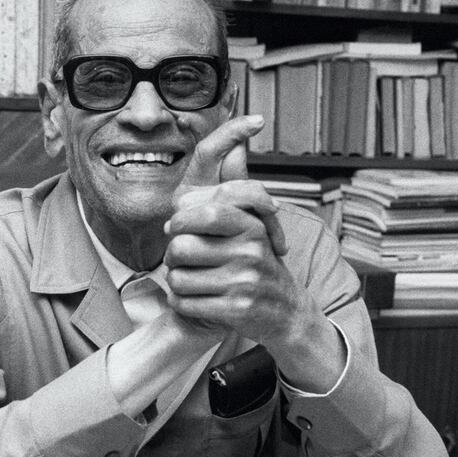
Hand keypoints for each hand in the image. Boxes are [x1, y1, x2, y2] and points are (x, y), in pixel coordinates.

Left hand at [164, 115, 302, 341]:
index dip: (180, 220)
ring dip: (175, 281)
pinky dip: (180, 303)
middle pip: (183, 246)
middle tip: (178, 258)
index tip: (176, 228)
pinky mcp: (235, 311)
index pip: (205, 212)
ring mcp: (244, 283)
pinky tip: (191, 300)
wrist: (285, 312)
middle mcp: (251, 252)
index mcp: (252, 226)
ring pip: (179, 277)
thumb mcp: (253, 224)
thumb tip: (236, 144)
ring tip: (187, 280)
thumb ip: (237, 189)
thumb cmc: (258, 264)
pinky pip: (185, 304)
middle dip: (171, 254)